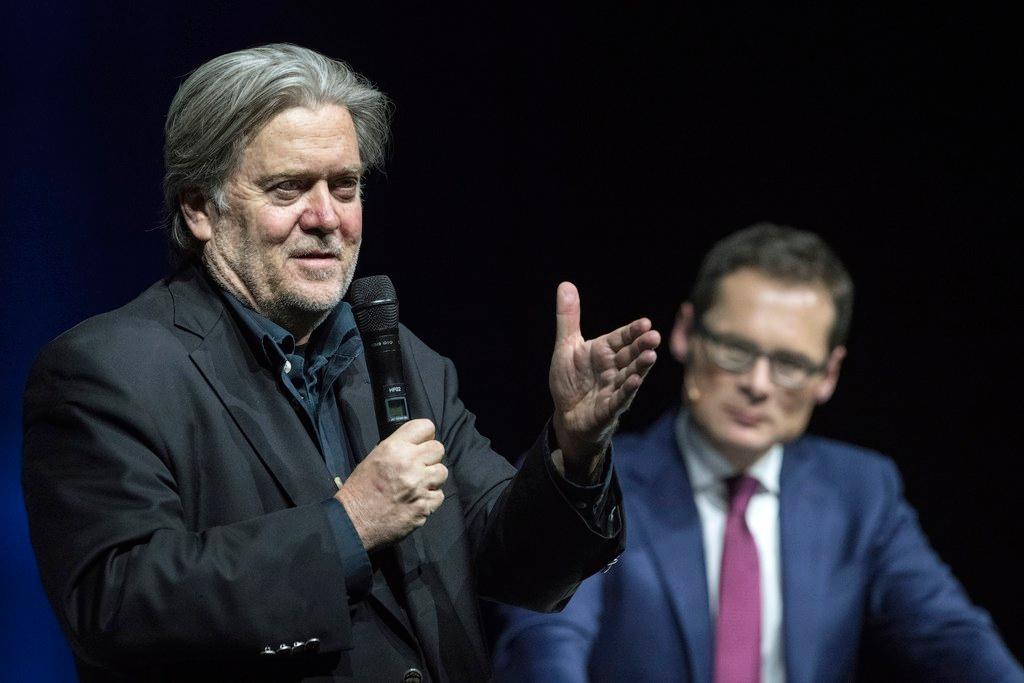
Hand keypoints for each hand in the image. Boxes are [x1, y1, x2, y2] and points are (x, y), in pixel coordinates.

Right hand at [335, 419, 447, 550]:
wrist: (353, 522)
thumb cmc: (359, 490)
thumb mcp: (373, 458)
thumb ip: (398, 448)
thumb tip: (416, 445)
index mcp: (394, 448)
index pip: (425, 427)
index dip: (425, 435)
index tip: (421, 443)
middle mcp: (409, 464)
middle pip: (438, 449)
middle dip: (430, 457)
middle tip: (419, 466)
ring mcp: (419, 486)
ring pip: (442, 472)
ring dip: (432, 478)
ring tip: (418, 484)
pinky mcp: (424, 506)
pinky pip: (439, 495)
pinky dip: (430, 498)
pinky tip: (416, 499)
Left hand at [549, 282, 659, 481]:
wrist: (566, 415)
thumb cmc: (570, 380)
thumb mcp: (566, 347)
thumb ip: (568, 318)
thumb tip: (565, 284)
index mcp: (604, 352)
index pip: (622, 338)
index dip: (632, 331)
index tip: (645, 322)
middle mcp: (613, 368)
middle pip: (630, 355)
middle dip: (642, 346)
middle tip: (654, 336)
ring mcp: (613, 388)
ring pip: (630, 375)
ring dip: (640, 367)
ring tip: (651, 356)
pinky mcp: (608, 408)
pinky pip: (619, 398)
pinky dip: (626, 390)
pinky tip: (635, 381)